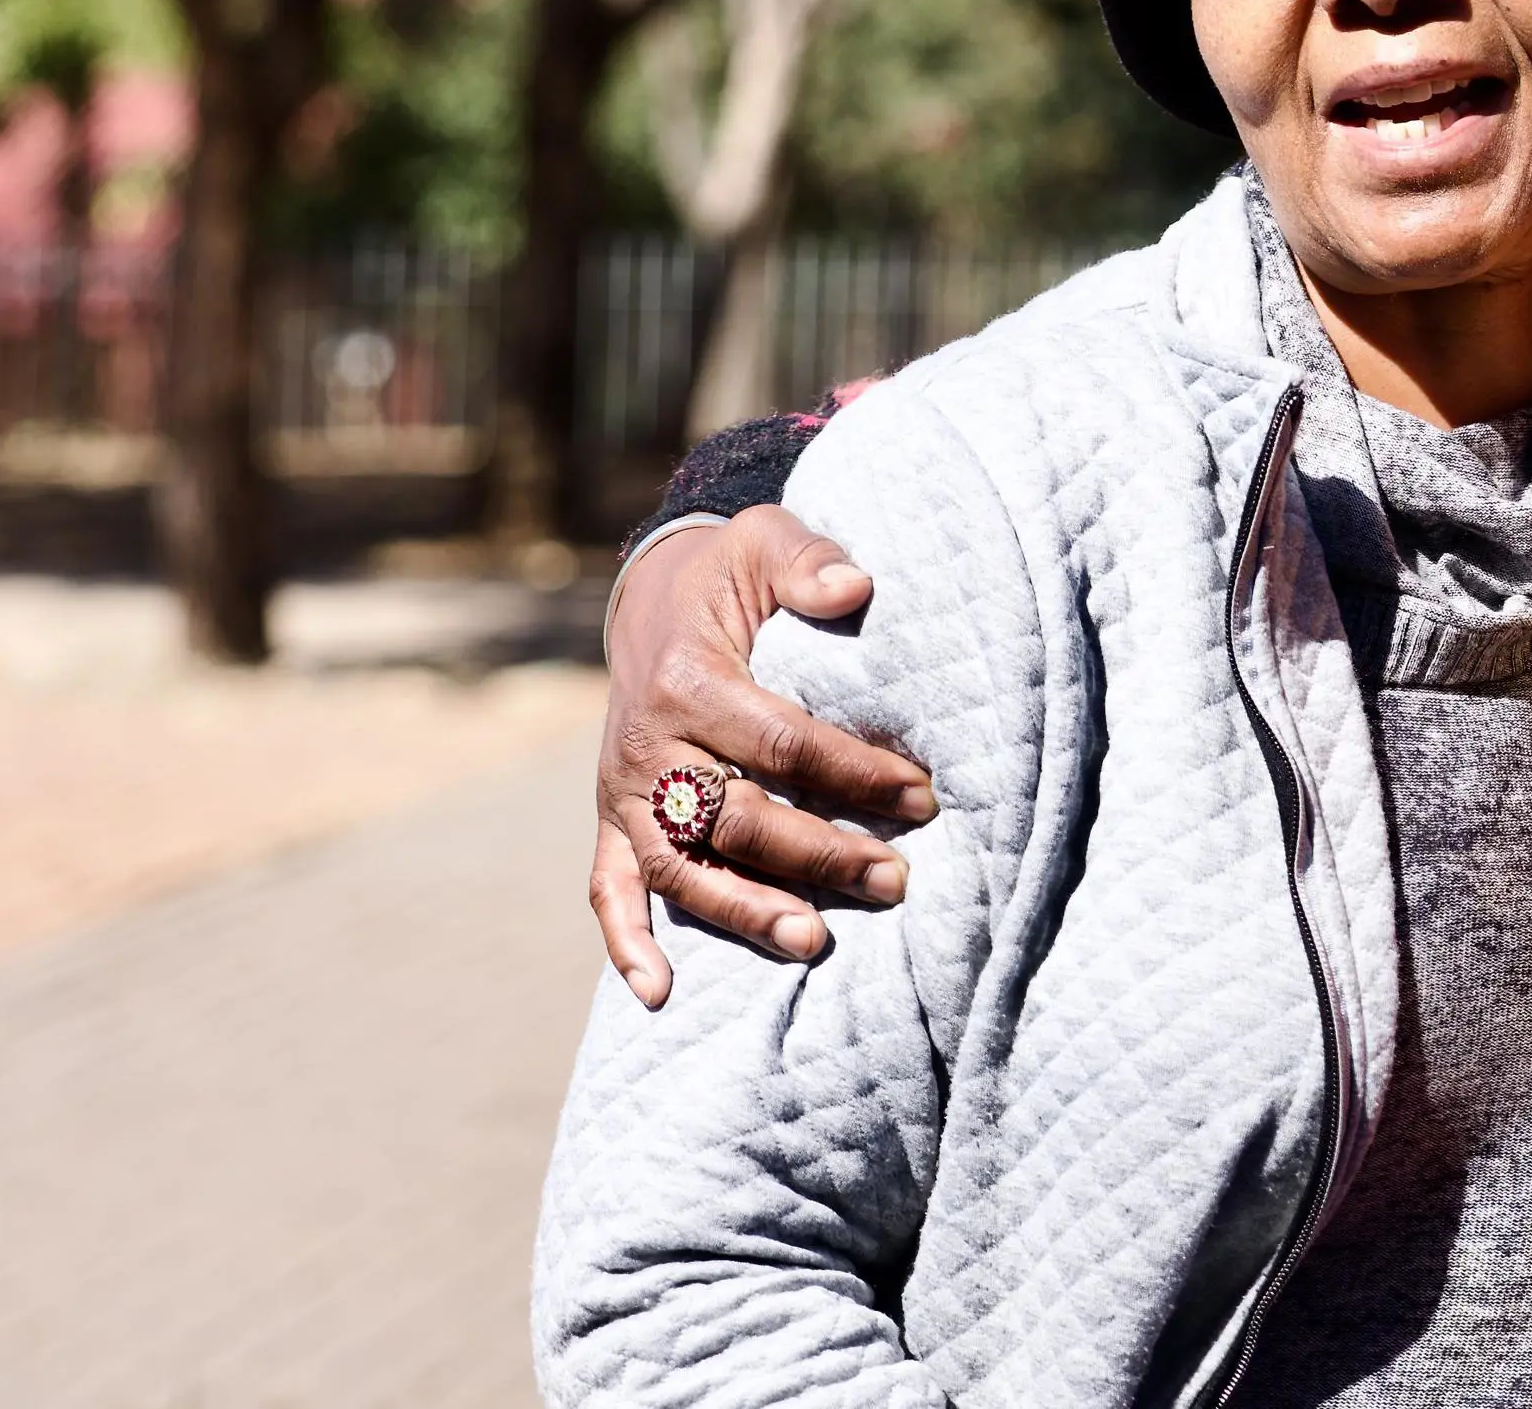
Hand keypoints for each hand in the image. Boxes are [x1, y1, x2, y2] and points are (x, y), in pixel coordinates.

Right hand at [590, 503, 936, 1007]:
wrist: (651, 596)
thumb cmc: (727, 575)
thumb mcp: (764, 541)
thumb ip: (809, 559)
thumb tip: (856, 589)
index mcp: (687, 679)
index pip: (780, 742)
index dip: (854, 773)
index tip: (922, 796)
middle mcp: (648, 744)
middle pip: (736, 817)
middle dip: (820, 854)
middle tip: (896, 880)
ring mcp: (624, 790)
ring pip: (680, 867)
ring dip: (744, 910)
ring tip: (813, 943)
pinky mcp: (612, 819)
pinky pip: (609, 887)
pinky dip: (628, 942)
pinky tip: (662, 991)